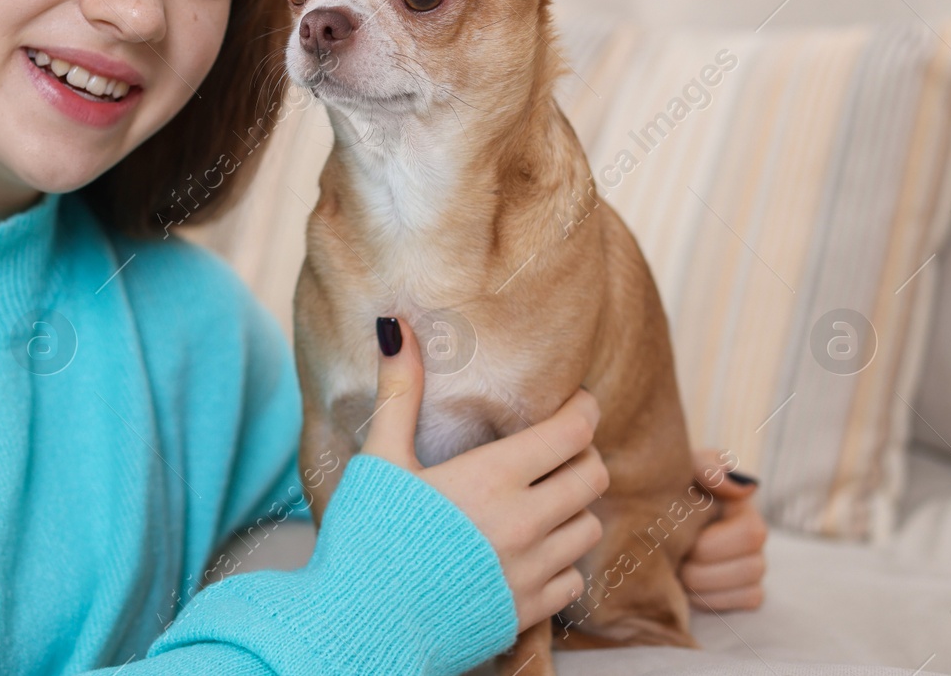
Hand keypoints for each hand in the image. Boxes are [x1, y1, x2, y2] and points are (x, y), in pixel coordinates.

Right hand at [361, 316, 608, 629]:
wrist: (357, 624)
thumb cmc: (365, 536)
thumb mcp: (380, 458)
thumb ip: (399, 392)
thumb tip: (394, 326)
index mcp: (493, 477)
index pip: (572, 433)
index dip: (582, 411)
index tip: (575, 403)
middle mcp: (525, 523)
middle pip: (592, 476)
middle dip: (581, 456)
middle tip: (556, 451)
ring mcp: (530, 572)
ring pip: (589, 528)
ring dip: (573, 510)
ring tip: (542, 501)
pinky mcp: (525, 613)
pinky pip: (573, 581)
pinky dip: (561, 563)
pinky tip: (528, 553)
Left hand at [680, 448, 766, 610]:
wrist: (654, 513)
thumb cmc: (672, 490)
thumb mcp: (685, 468)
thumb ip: (709, 468)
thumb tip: (743, 489)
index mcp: (745, 509)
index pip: (749, 536)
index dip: (708, 543)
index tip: (677, 536)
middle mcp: (756, 541)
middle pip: (745, 569)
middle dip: (698, 568)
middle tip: (670, 558)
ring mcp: (754, 568)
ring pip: (740, 591)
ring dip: (698, 586)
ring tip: (673, 570)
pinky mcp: (746, 592)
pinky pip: (733, 606)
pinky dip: (705, 600)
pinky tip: (684, 585)